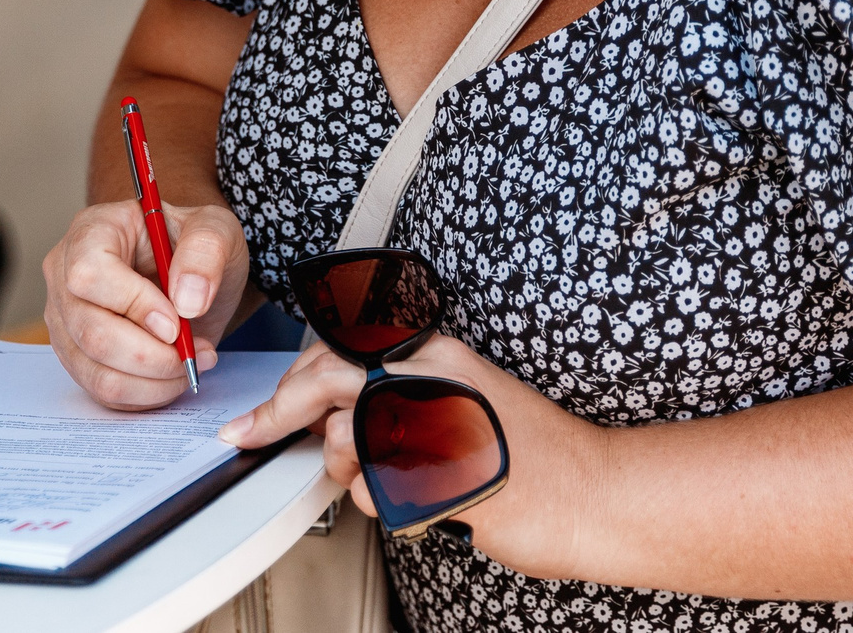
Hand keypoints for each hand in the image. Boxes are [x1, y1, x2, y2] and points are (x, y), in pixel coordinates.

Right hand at [44, 199, 245, 409]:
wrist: (191, 278)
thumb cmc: (195, 248)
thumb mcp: (217, 231)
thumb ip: (206, 252)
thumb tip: (187, 301)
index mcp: (92, 231)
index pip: (90, 274)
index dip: (134, 304)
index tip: (177, 321)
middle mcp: (65, 275)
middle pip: (91, 332)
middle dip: (151, 355)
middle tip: (195, 351)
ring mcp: (66, 320)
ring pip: (95, 370)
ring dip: (153, 380)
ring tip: (191, 362)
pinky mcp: (76, 356)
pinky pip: (103, 390)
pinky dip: (146, 394)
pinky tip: (173, 375)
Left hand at [218, 332, 604, 581]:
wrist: (597, 491)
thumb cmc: (531, 453)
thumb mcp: (462, 397)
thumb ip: (399, 393)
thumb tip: (330, 410)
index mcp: (438, 353)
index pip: (341, 346)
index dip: (295, 376)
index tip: (268, 402)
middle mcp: (432, 378)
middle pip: (325, 379)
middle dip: (280, 410)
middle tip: (255, 431)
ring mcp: (434, 424)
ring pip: (345, 443)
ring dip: (350, 470)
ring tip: (394, 477)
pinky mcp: (437, 475)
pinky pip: (375, 495)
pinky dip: (383, 506)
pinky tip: (422, 501)